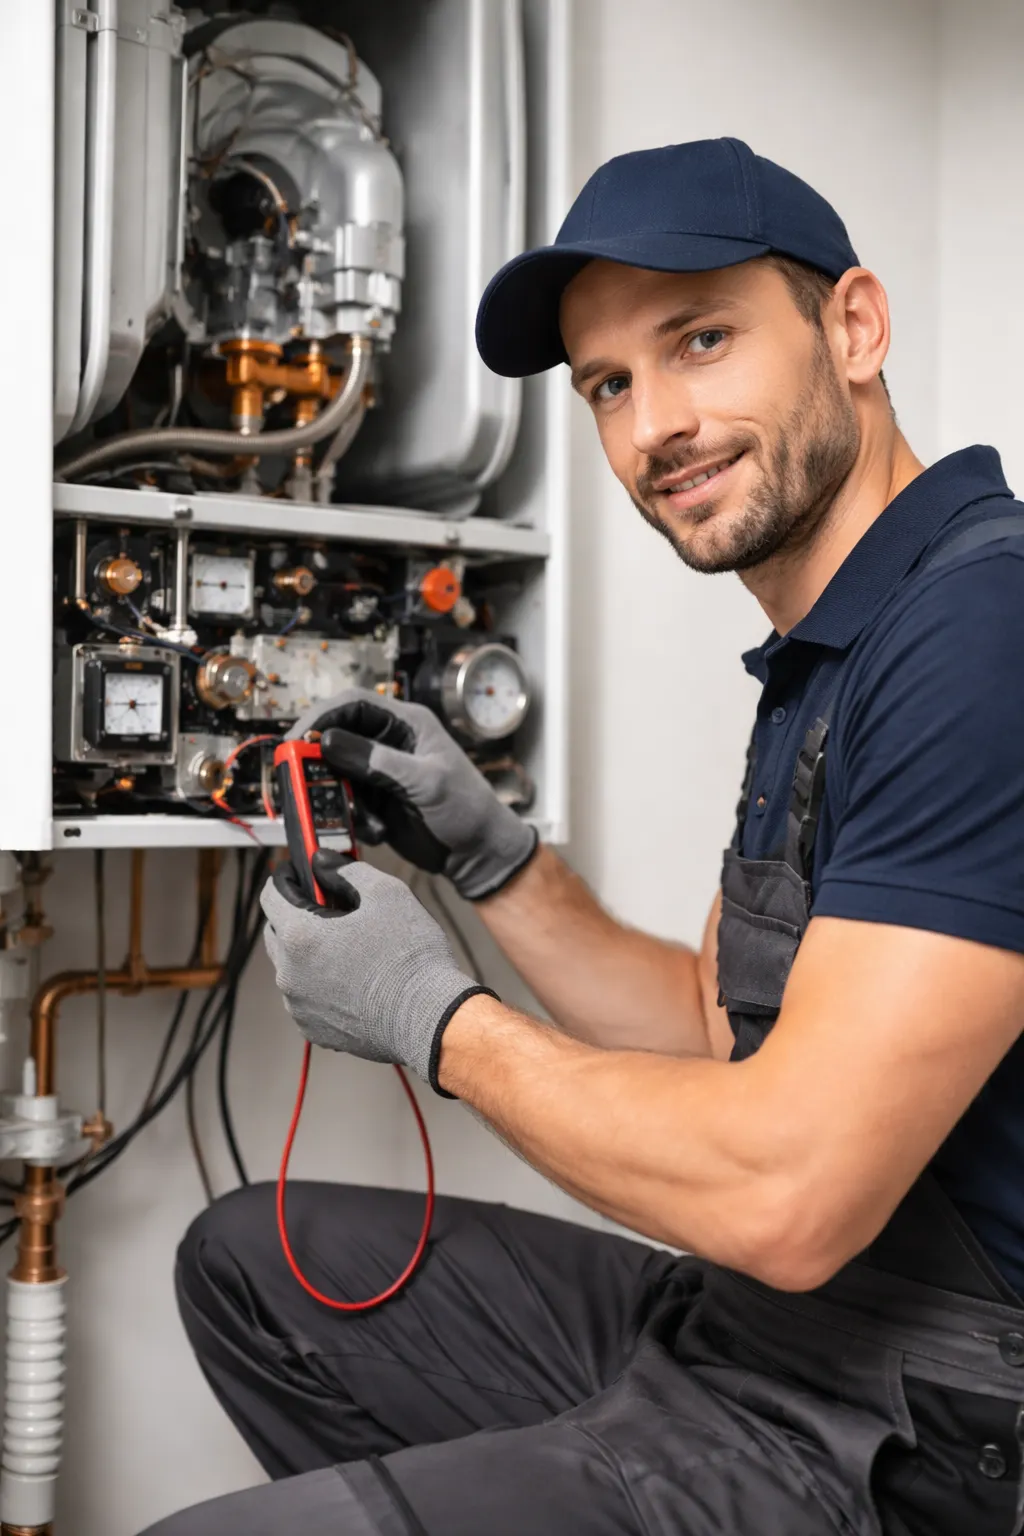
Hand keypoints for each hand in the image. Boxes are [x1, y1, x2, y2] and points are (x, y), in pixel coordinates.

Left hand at [260, 850, 494, 1090]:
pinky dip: (321, 985)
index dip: (287, 877)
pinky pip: (307, 998)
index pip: (271, 894)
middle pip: (278, 931)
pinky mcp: (314, 1029)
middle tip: (334, 910)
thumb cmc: (409, 959)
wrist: (428, 1018)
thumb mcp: (386, 893)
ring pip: (292, 967)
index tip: (300, 873)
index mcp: (300, 936)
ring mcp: (299, 1006)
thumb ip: (346, 870)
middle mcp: (289, 974)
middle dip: (299, 915)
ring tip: (352, 949)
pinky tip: (355, 980)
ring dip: (311, 952)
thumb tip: (324, 862)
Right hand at [288, 689, 537, 900]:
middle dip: (318, 760)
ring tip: (360, 817)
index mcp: (408, 723)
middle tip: (300, 780)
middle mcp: (390, 741)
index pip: (355, 704)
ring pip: (337, 772)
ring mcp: (381, 771)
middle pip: (337, 736)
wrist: (477, 852)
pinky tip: (377, 831)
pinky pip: (346, 800)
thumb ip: (377, 760)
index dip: (322, 716)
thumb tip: (327, 740)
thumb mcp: (425, 781)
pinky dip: (352, 817)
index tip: (296, 738)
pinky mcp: (375, 798)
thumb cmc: (466, 808)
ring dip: (338, 796)